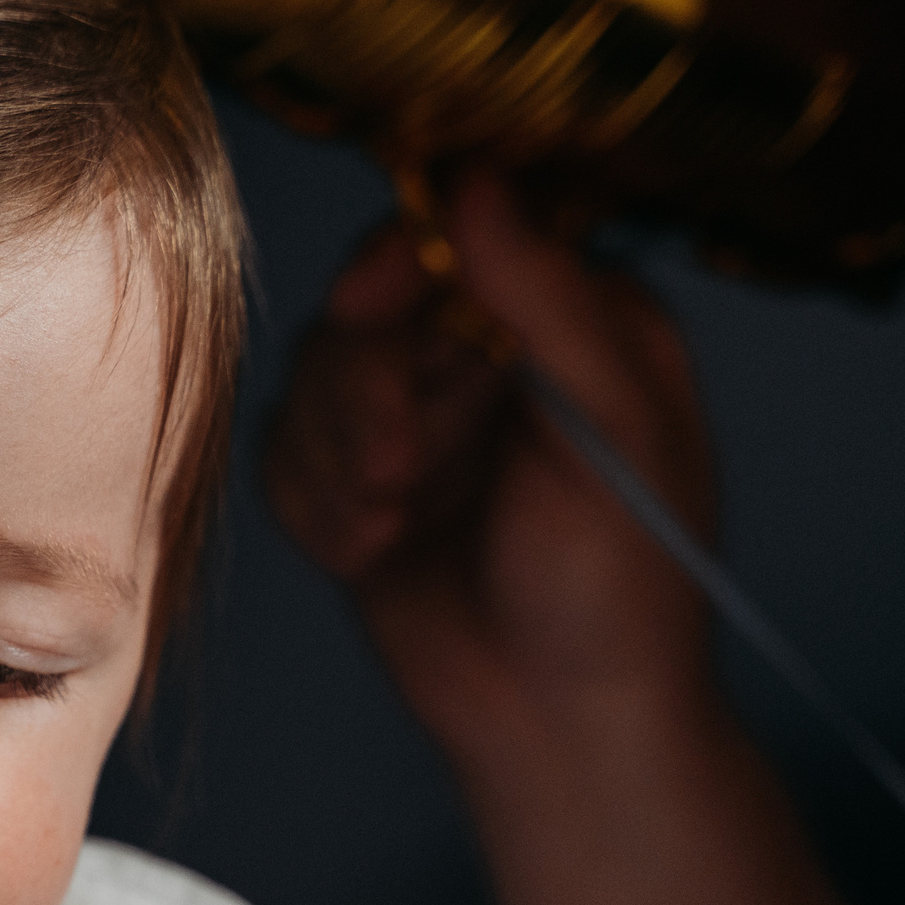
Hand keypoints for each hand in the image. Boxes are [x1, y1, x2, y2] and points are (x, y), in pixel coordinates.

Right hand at [265, 173, 721, 768]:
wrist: (560, 722)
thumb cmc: (622, 587)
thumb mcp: (615, 432)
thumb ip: (549, 302)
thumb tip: (475, 183)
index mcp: (572, 318)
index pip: (457, 232)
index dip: (397, 259)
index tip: (368, 301)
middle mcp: (485, 353)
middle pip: (364, 306)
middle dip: (366, 394)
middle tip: (398, 470)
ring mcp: (413, 418)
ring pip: (312, 379)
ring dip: (337, 459)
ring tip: (391, 527)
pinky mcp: (353, 484)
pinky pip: (282, 456)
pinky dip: (313, 507)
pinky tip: (367, 553)